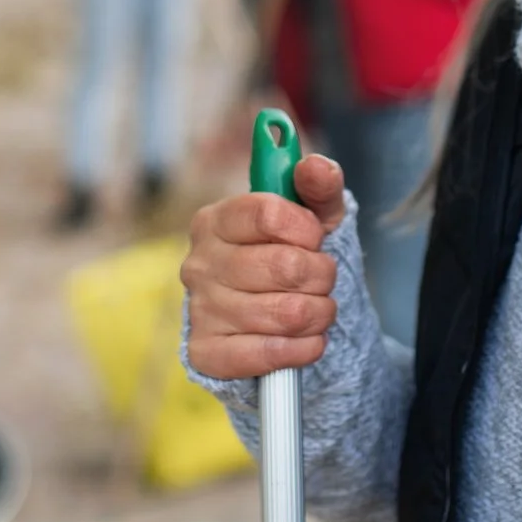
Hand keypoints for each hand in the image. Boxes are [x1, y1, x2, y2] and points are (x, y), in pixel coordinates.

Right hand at [182, 155, 346, 380]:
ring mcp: (200, 310)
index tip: (315, 238)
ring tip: (318, 309)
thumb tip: (317, 166)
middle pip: (284, 266)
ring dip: (319, 313)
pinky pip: (268, 354)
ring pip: (285, 313)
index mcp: (215, 221)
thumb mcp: (312, 218)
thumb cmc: (291, 258)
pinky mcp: (207, 353)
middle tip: (323, 279)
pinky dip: (302, 349)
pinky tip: (307, 341)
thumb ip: (319, 187)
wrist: (274, 320)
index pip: (267, 214)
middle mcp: (199, 263)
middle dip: (322, 275)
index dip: (306, 228)